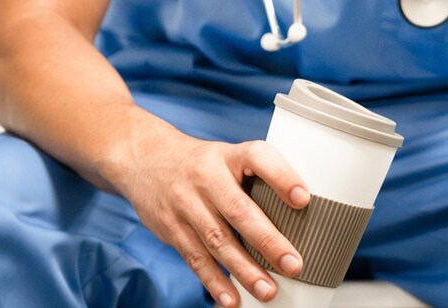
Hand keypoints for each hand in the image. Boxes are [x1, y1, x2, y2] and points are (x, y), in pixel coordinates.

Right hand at [115, 120, 308, 305]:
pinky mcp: (171, 228)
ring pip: (217, 240)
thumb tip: (302, 211)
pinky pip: (195, 258)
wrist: (144, 159)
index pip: (257, 157)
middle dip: (268, 240)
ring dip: (244, 270)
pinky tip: (232, 298)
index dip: (281, 176)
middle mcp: (206, 177)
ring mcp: (185, 204)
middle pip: (238, 209)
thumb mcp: (228, 156)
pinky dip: (214, 281)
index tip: (303, 198)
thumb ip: (258, 177)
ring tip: (268, 290)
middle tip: (293, 264)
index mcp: (228, 155)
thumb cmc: (200, 163)